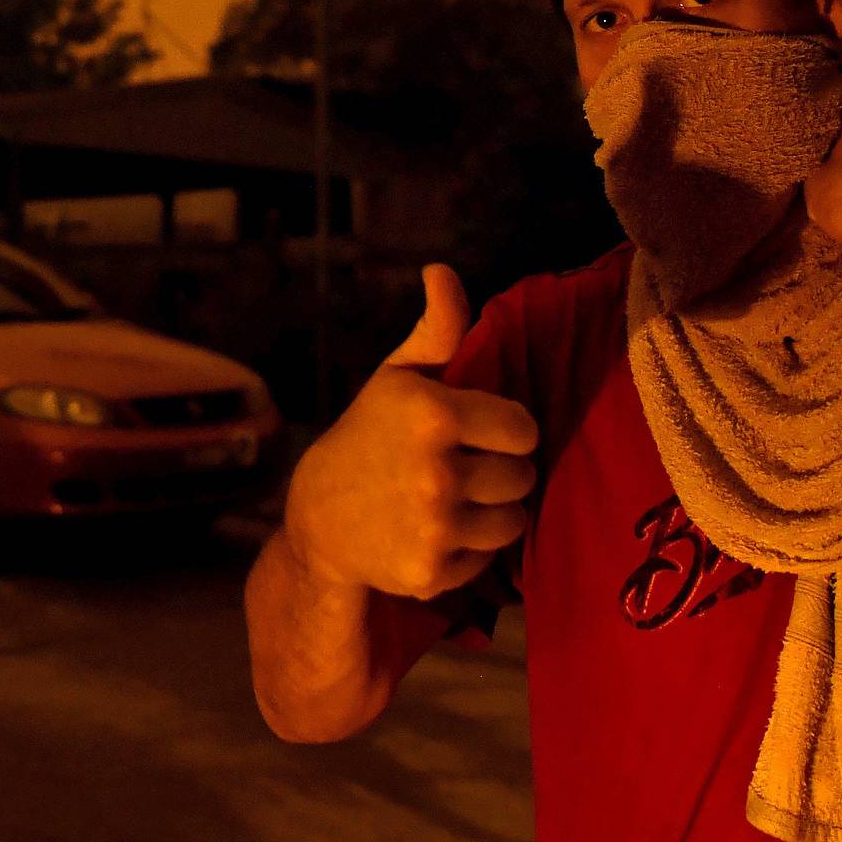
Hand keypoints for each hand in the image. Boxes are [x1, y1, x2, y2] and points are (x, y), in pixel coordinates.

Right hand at [282, 263, 537, 601]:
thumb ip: (437, 326)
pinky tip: (437, 531)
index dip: (508, 429)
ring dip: (494, 511)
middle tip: (469, 467)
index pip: (524, 428)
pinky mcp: (429, 572)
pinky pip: (486, 558)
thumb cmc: (370, 435)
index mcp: (433, 414)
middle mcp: (434, 472)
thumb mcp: (400, 376)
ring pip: (512, 520)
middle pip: (522, 476)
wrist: (318, 519)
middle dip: (503, 471)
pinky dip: (470, 548)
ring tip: (458, 498)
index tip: (484, 430)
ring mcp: (431, 527)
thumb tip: (442, 270)